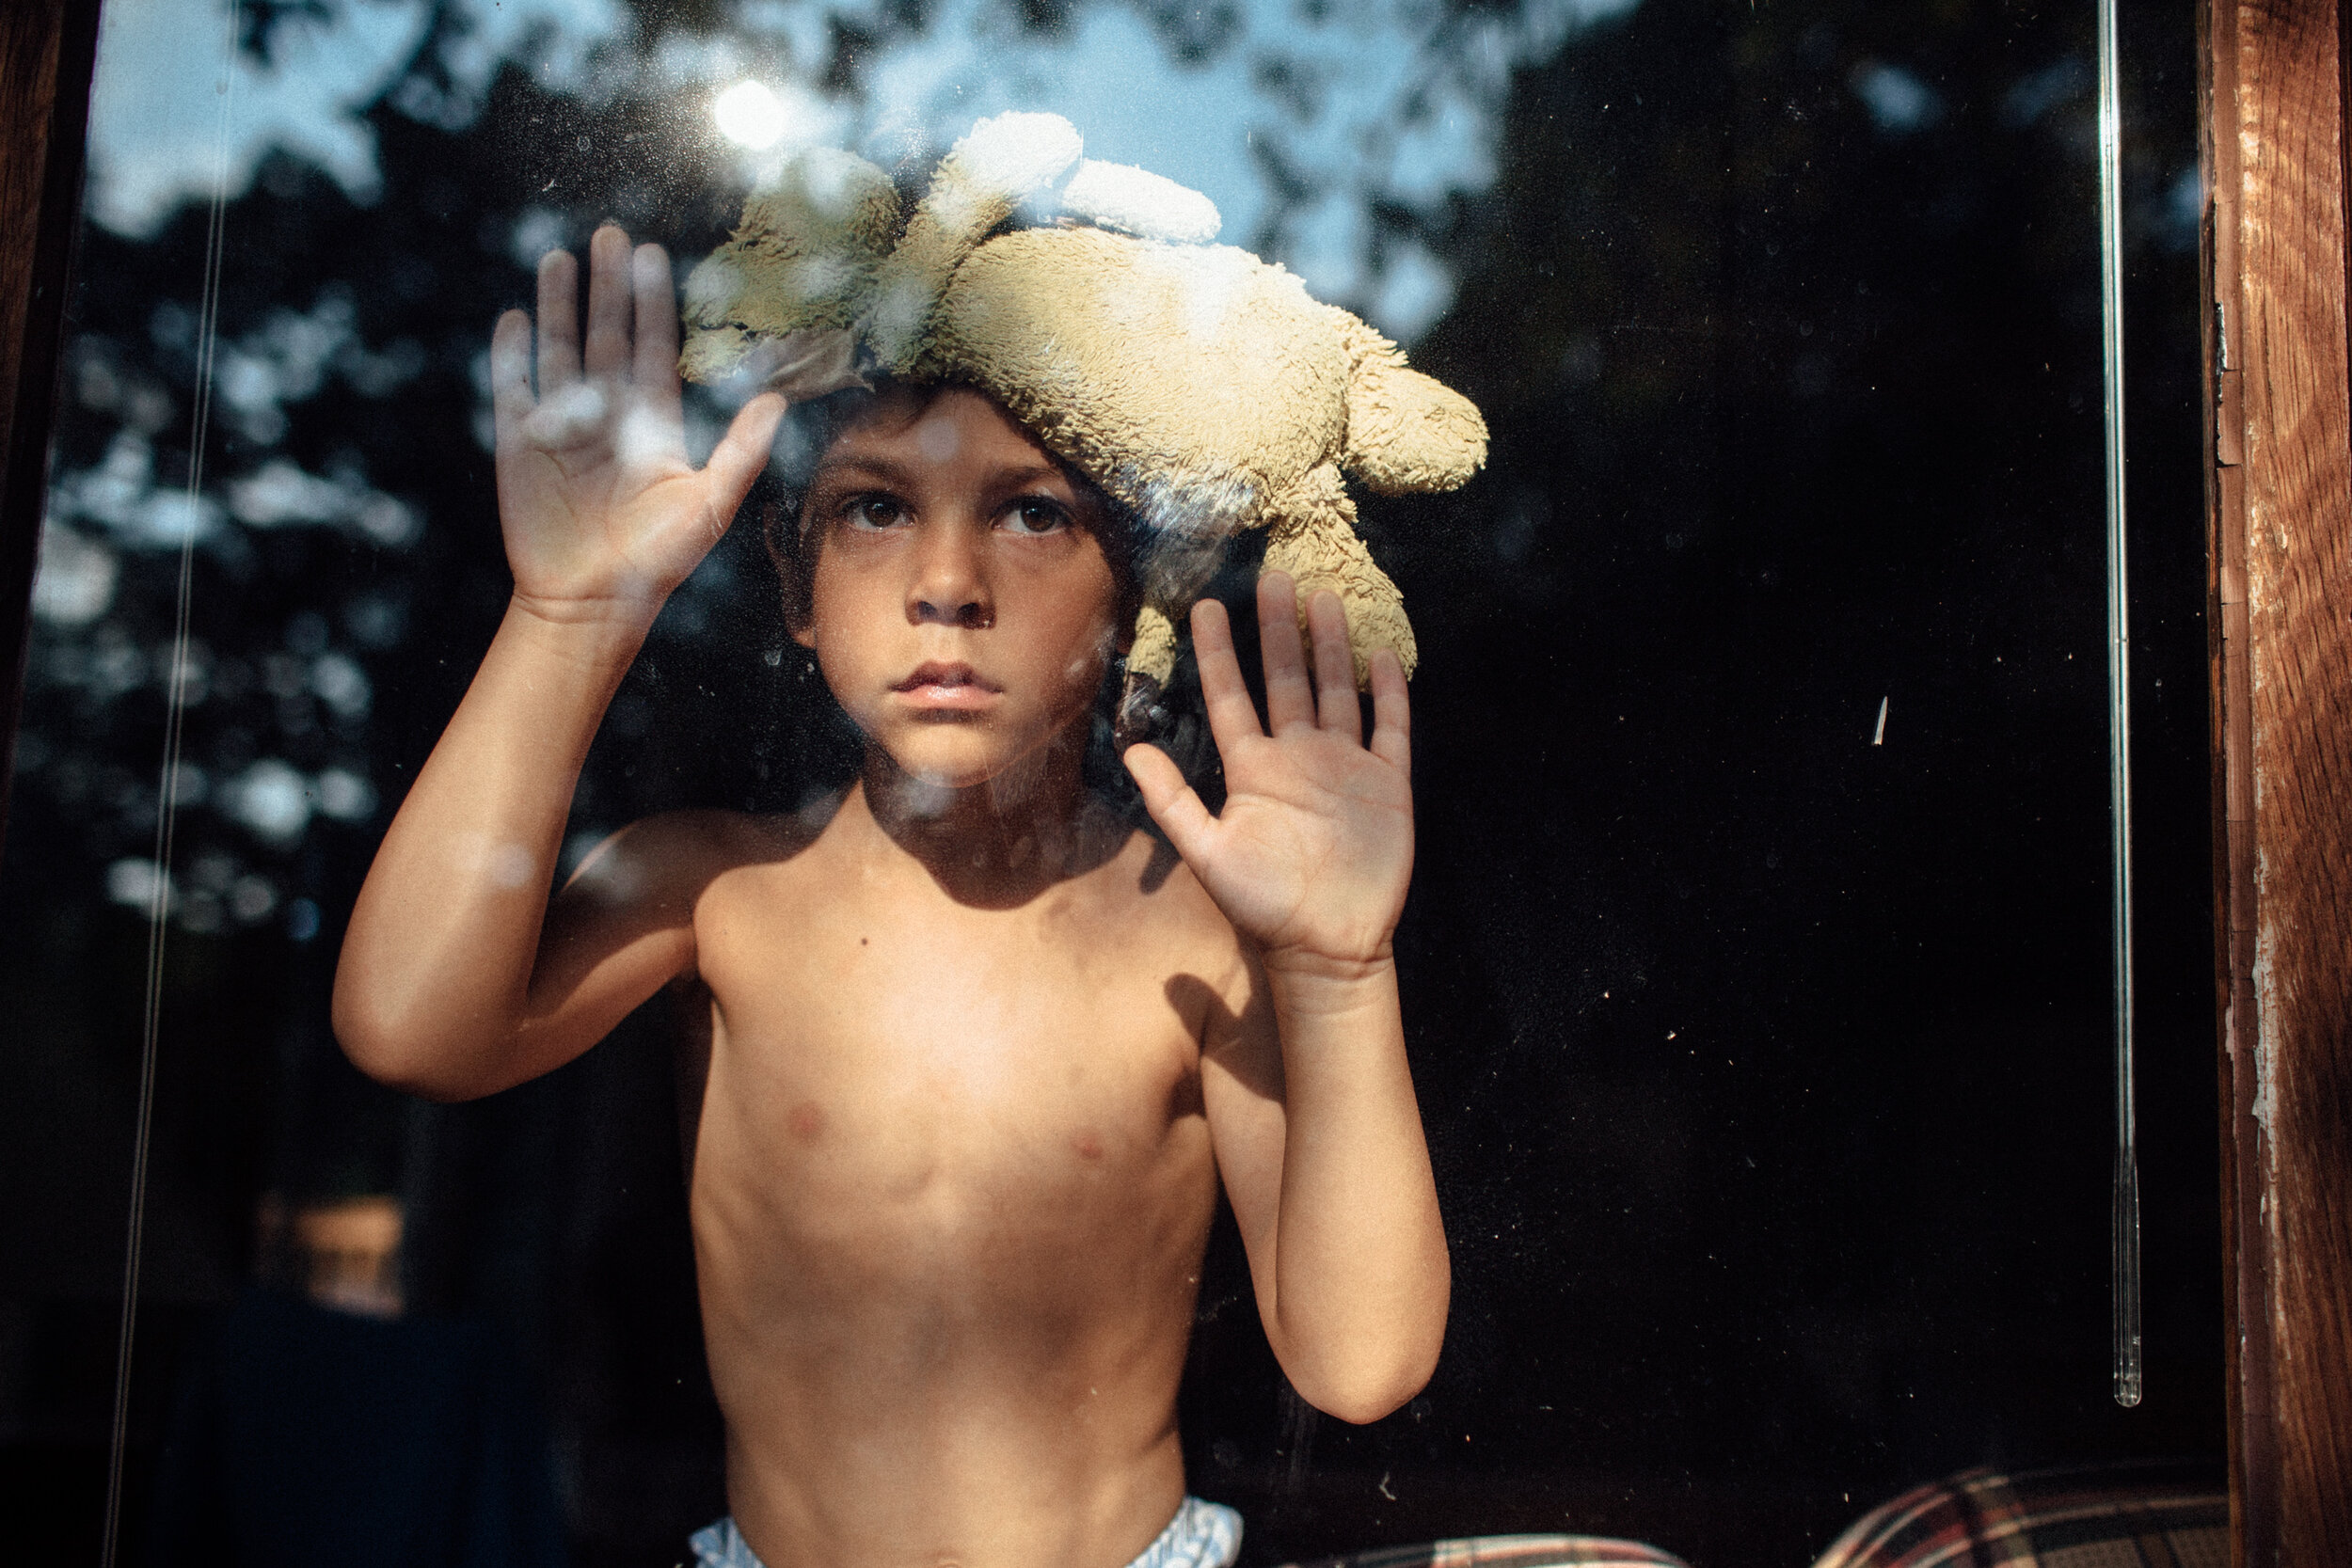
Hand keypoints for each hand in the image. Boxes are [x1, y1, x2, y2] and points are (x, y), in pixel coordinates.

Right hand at [490, 224, 784, 628]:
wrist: (590, 602)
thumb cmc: (656, 561)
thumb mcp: (709, 503)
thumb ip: (741, 449)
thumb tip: (779, 399)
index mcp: (653, 423)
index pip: (654, 347)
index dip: (653, 303)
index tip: (653, 256)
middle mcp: (609, 415)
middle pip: (607, 335)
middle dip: (608, 286)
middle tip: (610, 233)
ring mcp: (563, 426)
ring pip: (561, 349)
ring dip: (559, 304)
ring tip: (560, 258)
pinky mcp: (521, 443)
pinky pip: (514, 387)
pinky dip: (513, 354)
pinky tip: (517, 317)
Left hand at [1124, 575, 1413, 971]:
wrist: (1327, 946)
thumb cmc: (1263, 906)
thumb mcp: (1208, 854)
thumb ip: (1172, 802)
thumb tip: (1130, 750)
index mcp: (1253, 770)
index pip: (1231, 697)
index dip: (1218, 653)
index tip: (1205, 607)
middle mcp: (1298, 758)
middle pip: (1285, 679)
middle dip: (1278, 630)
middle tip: (1273, 575)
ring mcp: (1345, 766)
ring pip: (1336, 691)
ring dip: (1331, 646)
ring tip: (1323, 598)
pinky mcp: (1388, 783)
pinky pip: (1391, 728)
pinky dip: (1388, 693)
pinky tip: (1382, 657)